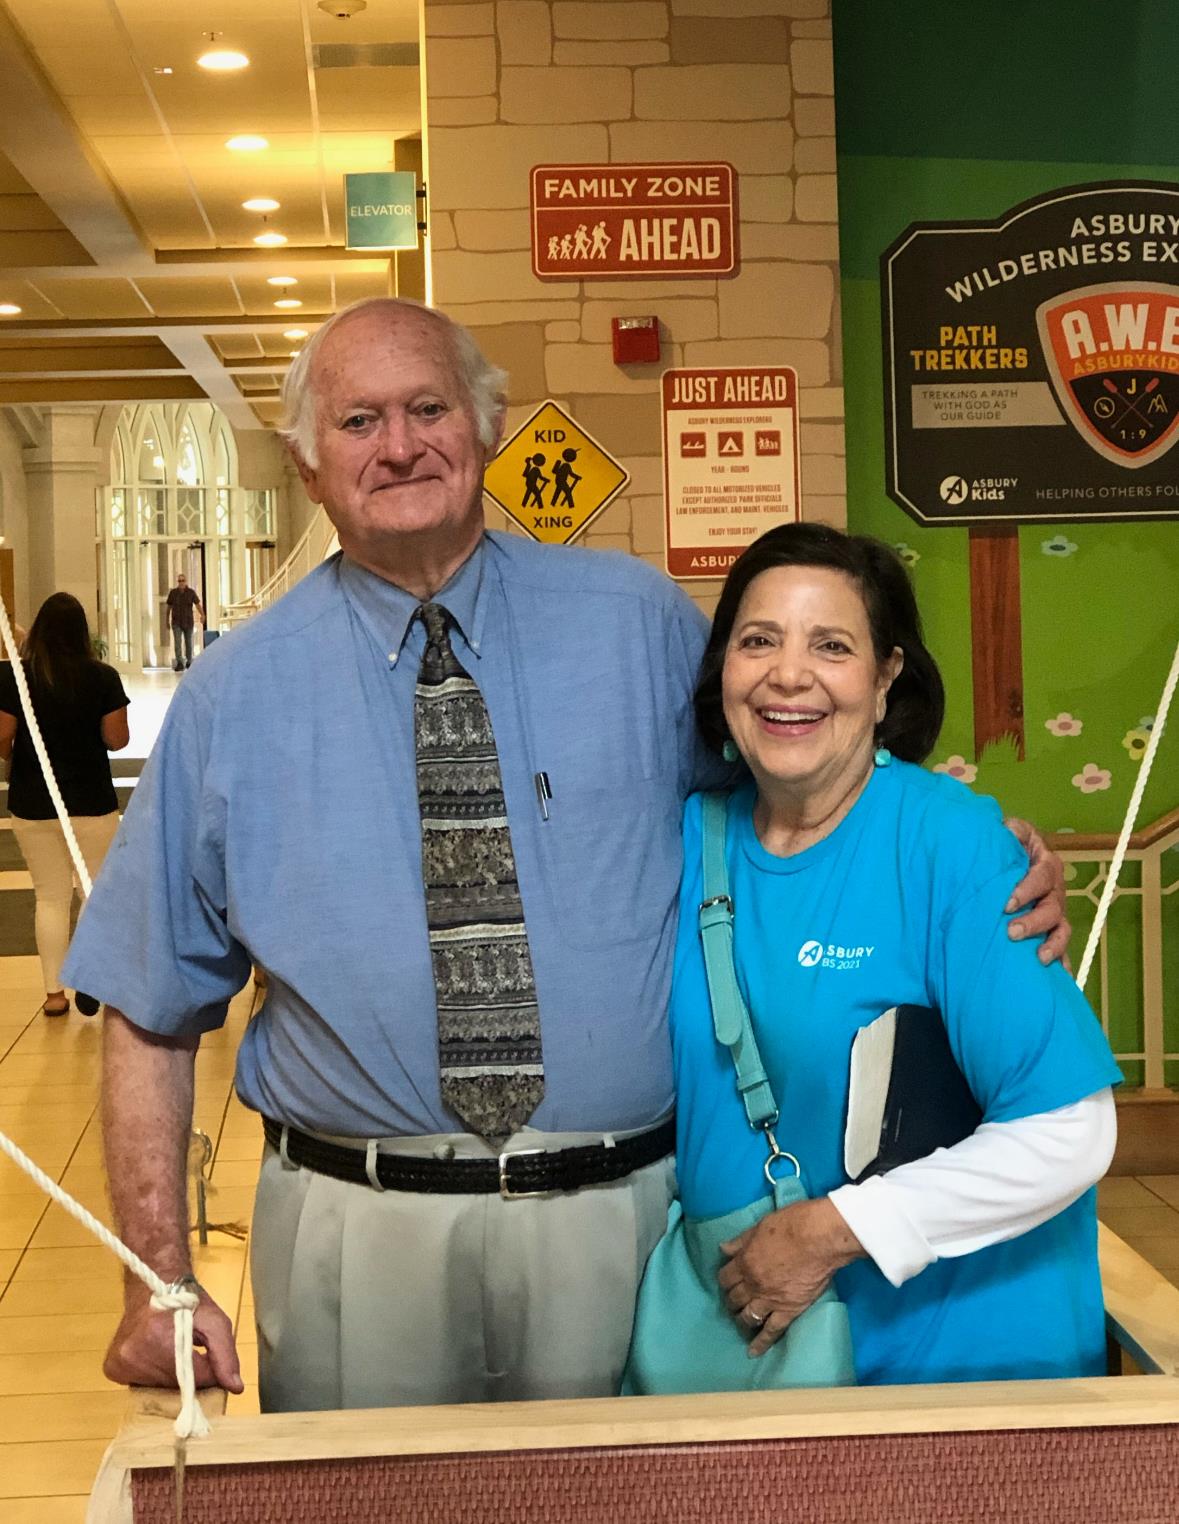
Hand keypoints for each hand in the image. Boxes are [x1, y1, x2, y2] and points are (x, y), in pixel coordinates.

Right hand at [103, 1284, 243, 1392]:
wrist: (153, 1283)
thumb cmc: (187, 1301)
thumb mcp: (214, 1320)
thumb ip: (226, 1354)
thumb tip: (236, 1388)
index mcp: (160, 1339)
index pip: (195, 1378)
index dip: (208, 1371)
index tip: (208, 1356)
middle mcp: (134, 1354)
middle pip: (175, 1385)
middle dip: (189, 1373)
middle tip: (189, 1350)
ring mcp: (119, 1363)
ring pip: (158, 1387)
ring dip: (170, 1374)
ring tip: (171, 1349)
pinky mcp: (111, 1368)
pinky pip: (139, 1384)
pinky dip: (151, 1375)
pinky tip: (154, 1355)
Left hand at [717, 1197, 861, 1357]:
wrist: (819, 1238)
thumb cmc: (791, 1225)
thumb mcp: (759, 1227)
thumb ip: (741, 1241)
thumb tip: (723, 1249)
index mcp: (744, 1262)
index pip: (725, 1277)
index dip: (725, 1280)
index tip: (728, 1282)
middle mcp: (752, 1284)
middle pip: (734, 1298)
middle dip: (731, 1301)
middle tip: (734, 1302)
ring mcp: (769, 1300)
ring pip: (748, 1317)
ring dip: (742, 1320)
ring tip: (742, 1322)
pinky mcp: (788, 1311)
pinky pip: (771, 1331)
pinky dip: (761, 1343)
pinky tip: (753, 1352)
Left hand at [1004, 818, 1070, 966]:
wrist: (1009, 860)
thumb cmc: (1007, 846)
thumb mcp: (1010, 830)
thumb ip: (1010, 829)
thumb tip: (1005, 828)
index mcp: (1046, 864)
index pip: (1041, 876)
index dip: (1026, 889)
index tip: (1007, 903)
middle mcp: (1055, 890)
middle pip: (1052, 908)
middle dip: (1034, 922)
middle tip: (1011, 932)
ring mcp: (1055, 913)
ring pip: (1060, 930)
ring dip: (1052, 946)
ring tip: (1039, 958)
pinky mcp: (1051, 930)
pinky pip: (1061, 950)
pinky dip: (1063, 965)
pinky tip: (1062, 980)